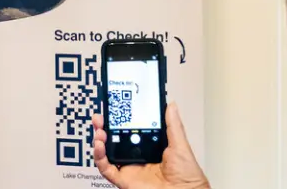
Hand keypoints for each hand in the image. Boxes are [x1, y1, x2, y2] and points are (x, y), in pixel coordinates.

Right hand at [92, 102, 209, 188]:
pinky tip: (100, 147)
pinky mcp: (124, 180)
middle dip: (104, 127)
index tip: (114, 109)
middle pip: (114, 140)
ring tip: (100, 130)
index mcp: (148, 147)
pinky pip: (107, 169)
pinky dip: (99, 158)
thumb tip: (171, 106)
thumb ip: (173, 125)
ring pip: (107, 153)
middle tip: (101, 117)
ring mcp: (129, 169)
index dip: (119, 121)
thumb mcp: (180, 145)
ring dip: (100, 140)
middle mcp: (136, 158)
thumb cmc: (187, 176)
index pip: (128, 131)